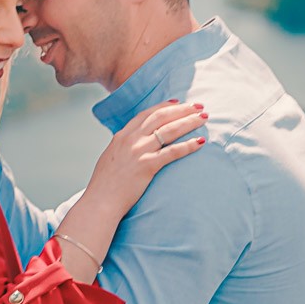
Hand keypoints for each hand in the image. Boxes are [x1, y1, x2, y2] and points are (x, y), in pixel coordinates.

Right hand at [86, 100, 207, 213]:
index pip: (146, 114)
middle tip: (198, 107)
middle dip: (182, 110)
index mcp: (121, 136)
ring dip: (189, 122)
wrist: (100, 201)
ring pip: (169, 130)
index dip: (164, 106)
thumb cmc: (105, 185)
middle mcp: (130, 140)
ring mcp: (138, 151)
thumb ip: (122, 147)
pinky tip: (200, 142)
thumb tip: (132, 144)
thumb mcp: (111, 157)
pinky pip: (173, 152)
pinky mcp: (147, 165)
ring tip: (204, 118)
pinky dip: (188, 145)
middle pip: (161, 117)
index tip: (178, 103)